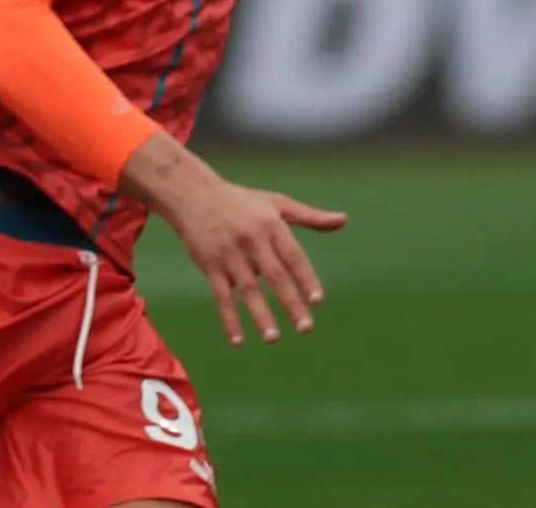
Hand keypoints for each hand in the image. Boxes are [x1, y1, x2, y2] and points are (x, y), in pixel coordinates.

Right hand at [122, 135, 345, 345]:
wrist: (192, 194)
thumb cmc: (240, 201)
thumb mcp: (276, 203)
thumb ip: (310, 217)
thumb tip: (343, 220)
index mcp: (271, 225)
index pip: (293, 255)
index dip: (305, 278)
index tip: (317, 300)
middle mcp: (251, 240)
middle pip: (274, 276)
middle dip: (290, 303)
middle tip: (306, 328)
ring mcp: (229, 254)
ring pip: (248, 289)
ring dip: (260, 315)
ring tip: (273, 339)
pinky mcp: (210, 265)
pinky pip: (221, 296)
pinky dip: (229, 319)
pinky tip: (238, 341)